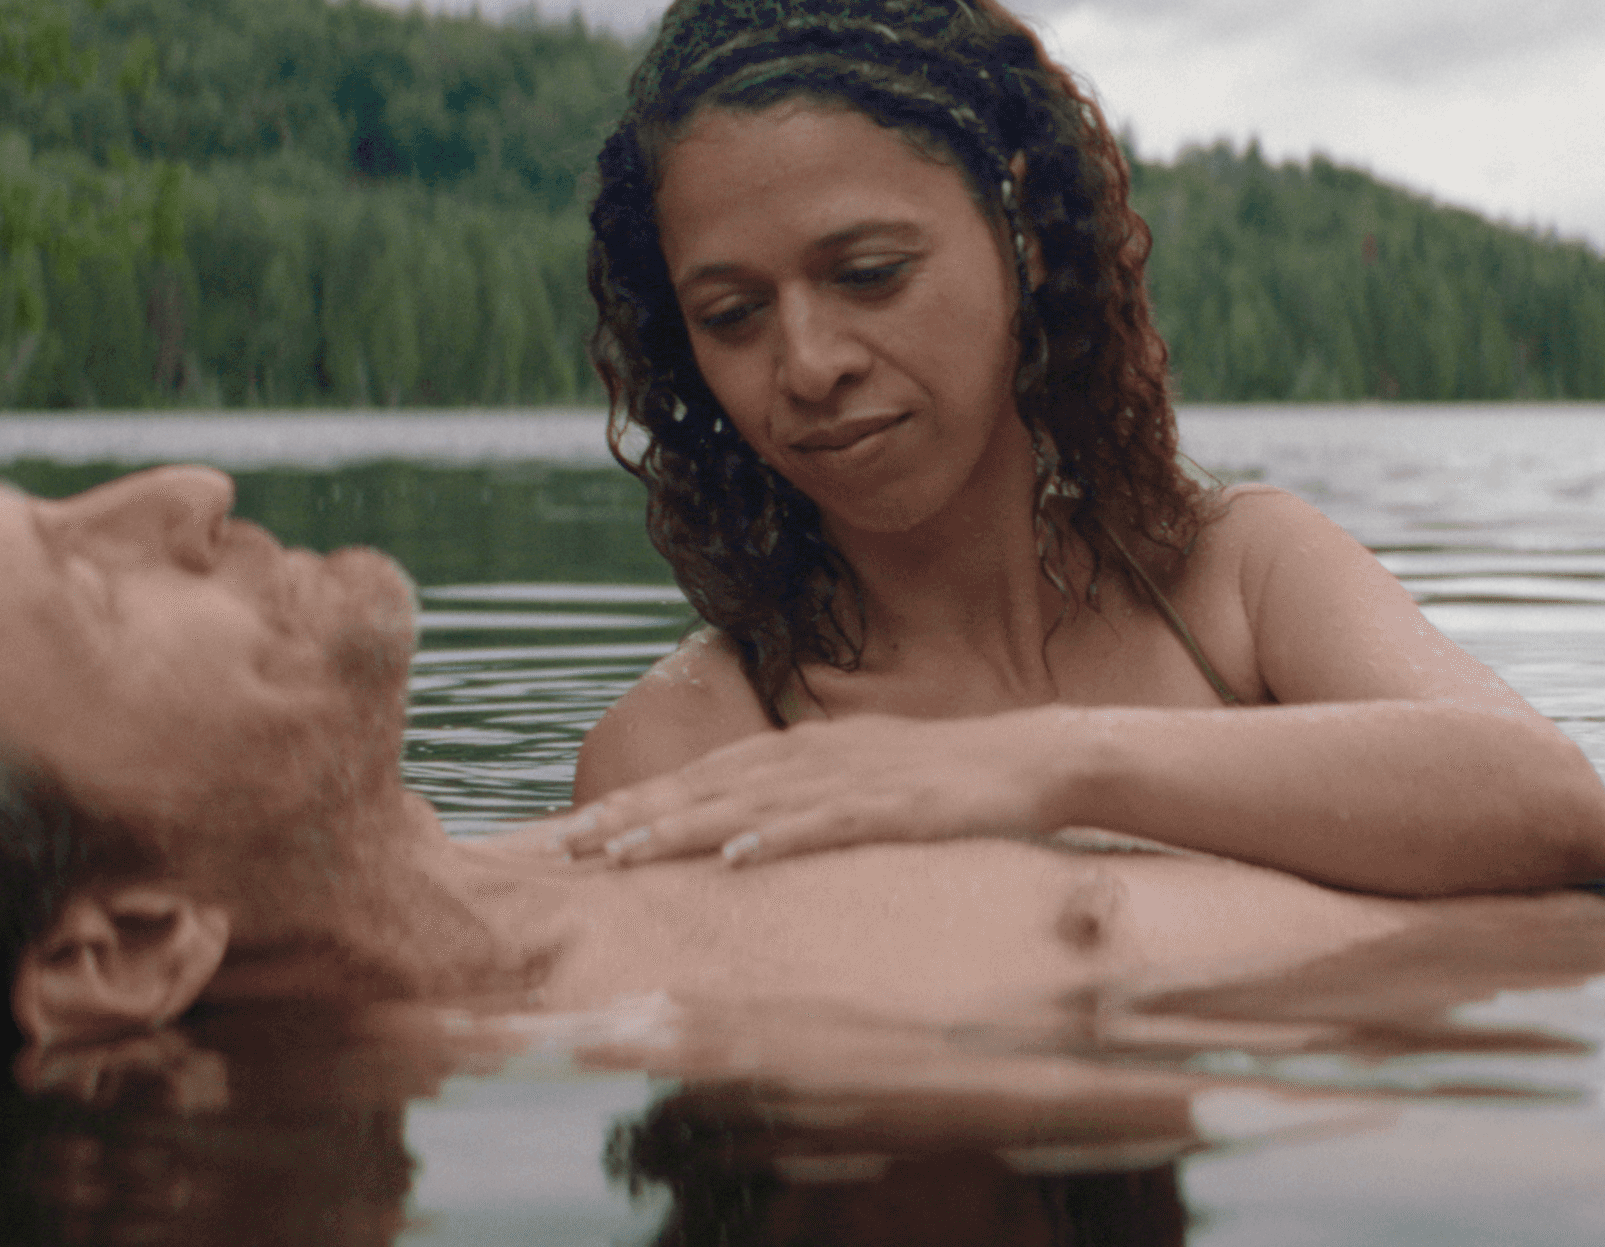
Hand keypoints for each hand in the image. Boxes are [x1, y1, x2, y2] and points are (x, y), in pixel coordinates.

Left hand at [553, 710, 1087, 870]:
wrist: (1034, 757)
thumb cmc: (947, 773)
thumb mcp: (862, 775)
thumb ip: (804, 792)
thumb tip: (746, 823)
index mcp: (804, 749)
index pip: (705, 772)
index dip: (641, 798)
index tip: (581, 830)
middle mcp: (815, 755)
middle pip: (709, 784)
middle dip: (637, 814)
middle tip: (570, 846)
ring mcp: (853, 779)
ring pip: (750, 803)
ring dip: (684, 826)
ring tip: (625, 853)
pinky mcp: (894, 806)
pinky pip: (824, 825)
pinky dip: (776, 837)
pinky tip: (736, 856)